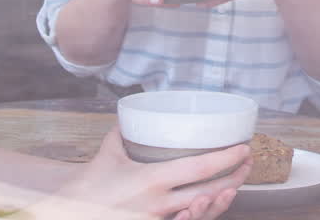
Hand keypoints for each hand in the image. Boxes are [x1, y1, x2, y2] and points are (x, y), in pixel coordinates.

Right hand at [51, 126, 249, 218]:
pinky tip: (212, 203)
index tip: (243, 148)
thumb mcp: (109, 151)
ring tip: (236, 184)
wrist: (71, 212)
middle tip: (248, 163)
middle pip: (209, 194)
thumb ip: (125, 131)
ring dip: (223, 199)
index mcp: (152, 180)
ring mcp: (158, 219)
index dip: (226, 159)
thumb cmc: (89, 183)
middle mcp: (160, 203)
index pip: (200, 170)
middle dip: (234, 179)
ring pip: (201, 212)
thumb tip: (135, 110)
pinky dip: (201, 213)